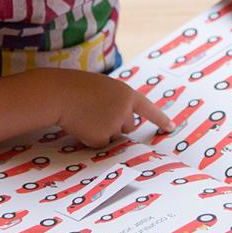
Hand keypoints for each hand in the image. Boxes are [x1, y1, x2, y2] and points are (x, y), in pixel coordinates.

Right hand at [49, 69, 174, 147]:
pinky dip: (91, 138)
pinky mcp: (102, 138)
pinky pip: (100, 143)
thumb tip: (125, 124)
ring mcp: (115, 125)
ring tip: (86, 116)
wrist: (60, 94)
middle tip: (95, 111)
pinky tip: (82, 125)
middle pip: (128, 125)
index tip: (171, 128)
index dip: (160, 119)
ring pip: (114, 135)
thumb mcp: (105, 88)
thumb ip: (118, 102)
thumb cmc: (78, 88)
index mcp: (127, 94)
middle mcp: (125, 110)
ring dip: (103, 130)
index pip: (148, 109)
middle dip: (115, 122)